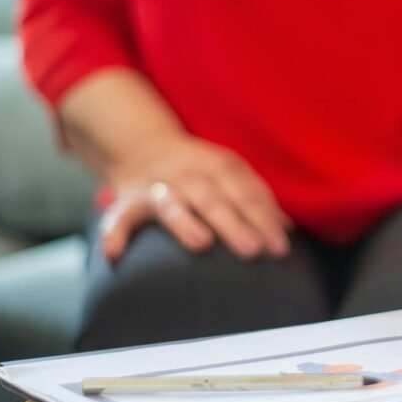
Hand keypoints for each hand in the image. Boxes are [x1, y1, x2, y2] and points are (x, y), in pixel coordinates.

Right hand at [100, 134, 290, 260]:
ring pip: (171, 202)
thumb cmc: (199, 172)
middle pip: (213, 198)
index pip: (246, 193)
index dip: (264, 219)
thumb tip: (288, 229)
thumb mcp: (230, 175)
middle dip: (234, 223)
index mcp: (218, 167)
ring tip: (201, 243)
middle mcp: (188, 173)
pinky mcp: (129, 199)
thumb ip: (256, 199)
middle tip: (253, 250)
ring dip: (185, 221)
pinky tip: (113, 254)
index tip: (280, 248)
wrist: (144, 147)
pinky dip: (114, 232)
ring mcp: (158, 185)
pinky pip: (119, 215)